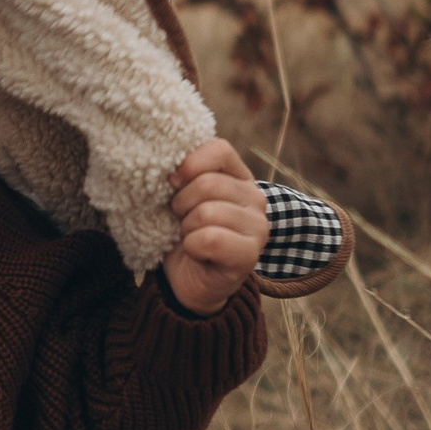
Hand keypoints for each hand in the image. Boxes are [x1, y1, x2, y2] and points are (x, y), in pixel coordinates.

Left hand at [164, 140, 268, 313]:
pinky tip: (196, 252)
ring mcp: (257, 228)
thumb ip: (183, 172)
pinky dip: (191, 246)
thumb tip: (173, 166)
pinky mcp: (250, 255)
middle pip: (207, 184)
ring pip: (206, 212)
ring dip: (186, 227)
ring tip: (190, 236)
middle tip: (181, 219)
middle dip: (181, 203)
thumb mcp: (180, 194)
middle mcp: (255, 198)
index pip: (219, 150)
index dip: (189, 165)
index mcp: (239, 176)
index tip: (174, 183)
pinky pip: (209, 239)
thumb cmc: (182, 231)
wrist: (187, 279)